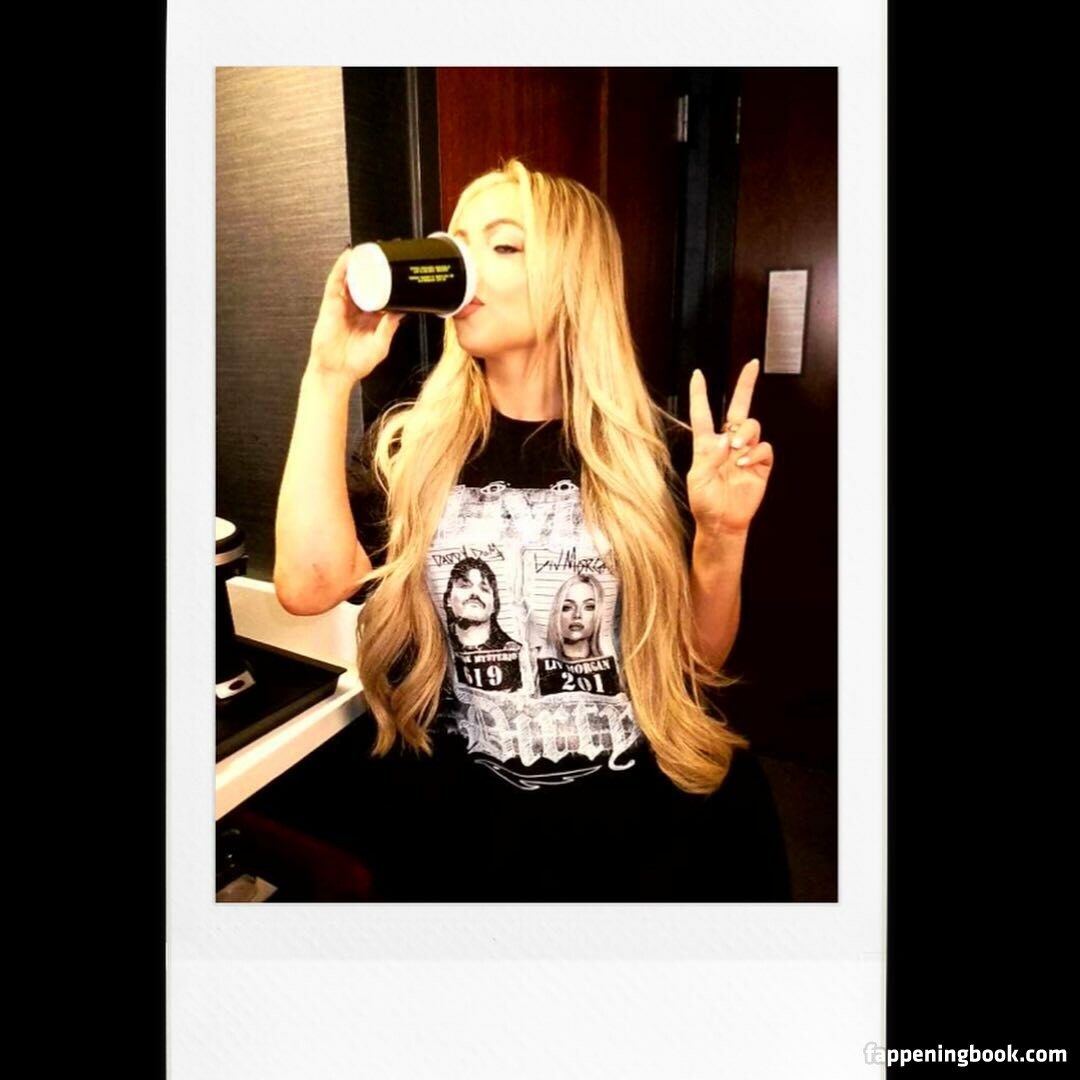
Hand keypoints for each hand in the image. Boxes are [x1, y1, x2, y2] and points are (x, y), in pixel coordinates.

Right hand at [308, 247, 403, 382]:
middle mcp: (359, 308)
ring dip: (359, 264)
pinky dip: (341, 267)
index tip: (401, 271)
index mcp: (372, 317)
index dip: (390, 282)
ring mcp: (345, 304)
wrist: (335, 372)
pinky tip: (348, 257)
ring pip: (352, 278)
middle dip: (376, 268)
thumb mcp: (380, 345)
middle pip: (368, 282)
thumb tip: (400, 312)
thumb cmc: (355, 363)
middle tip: (387, 254)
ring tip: (369, 249)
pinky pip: (336, 282)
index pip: (383, 294)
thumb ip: (389, 328)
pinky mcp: (331, 304)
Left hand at [686, 360, 773, 537]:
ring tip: (736, 450)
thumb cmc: (705, 502)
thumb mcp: (698, 478)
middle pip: (739, 408)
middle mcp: (727, 444)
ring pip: (752, 426)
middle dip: (746, 385)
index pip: (703, 414)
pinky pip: (764, 448)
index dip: (700, 395)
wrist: (722, 523)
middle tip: (752, 366)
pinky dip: (755, 452)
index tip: (698, 375)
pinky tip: (744, 464)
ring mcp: (745, 453)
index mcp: (706, 445)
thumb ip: (709, 457)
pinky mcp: (760, 465)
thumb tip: (725, 439)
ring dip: (745, 433)